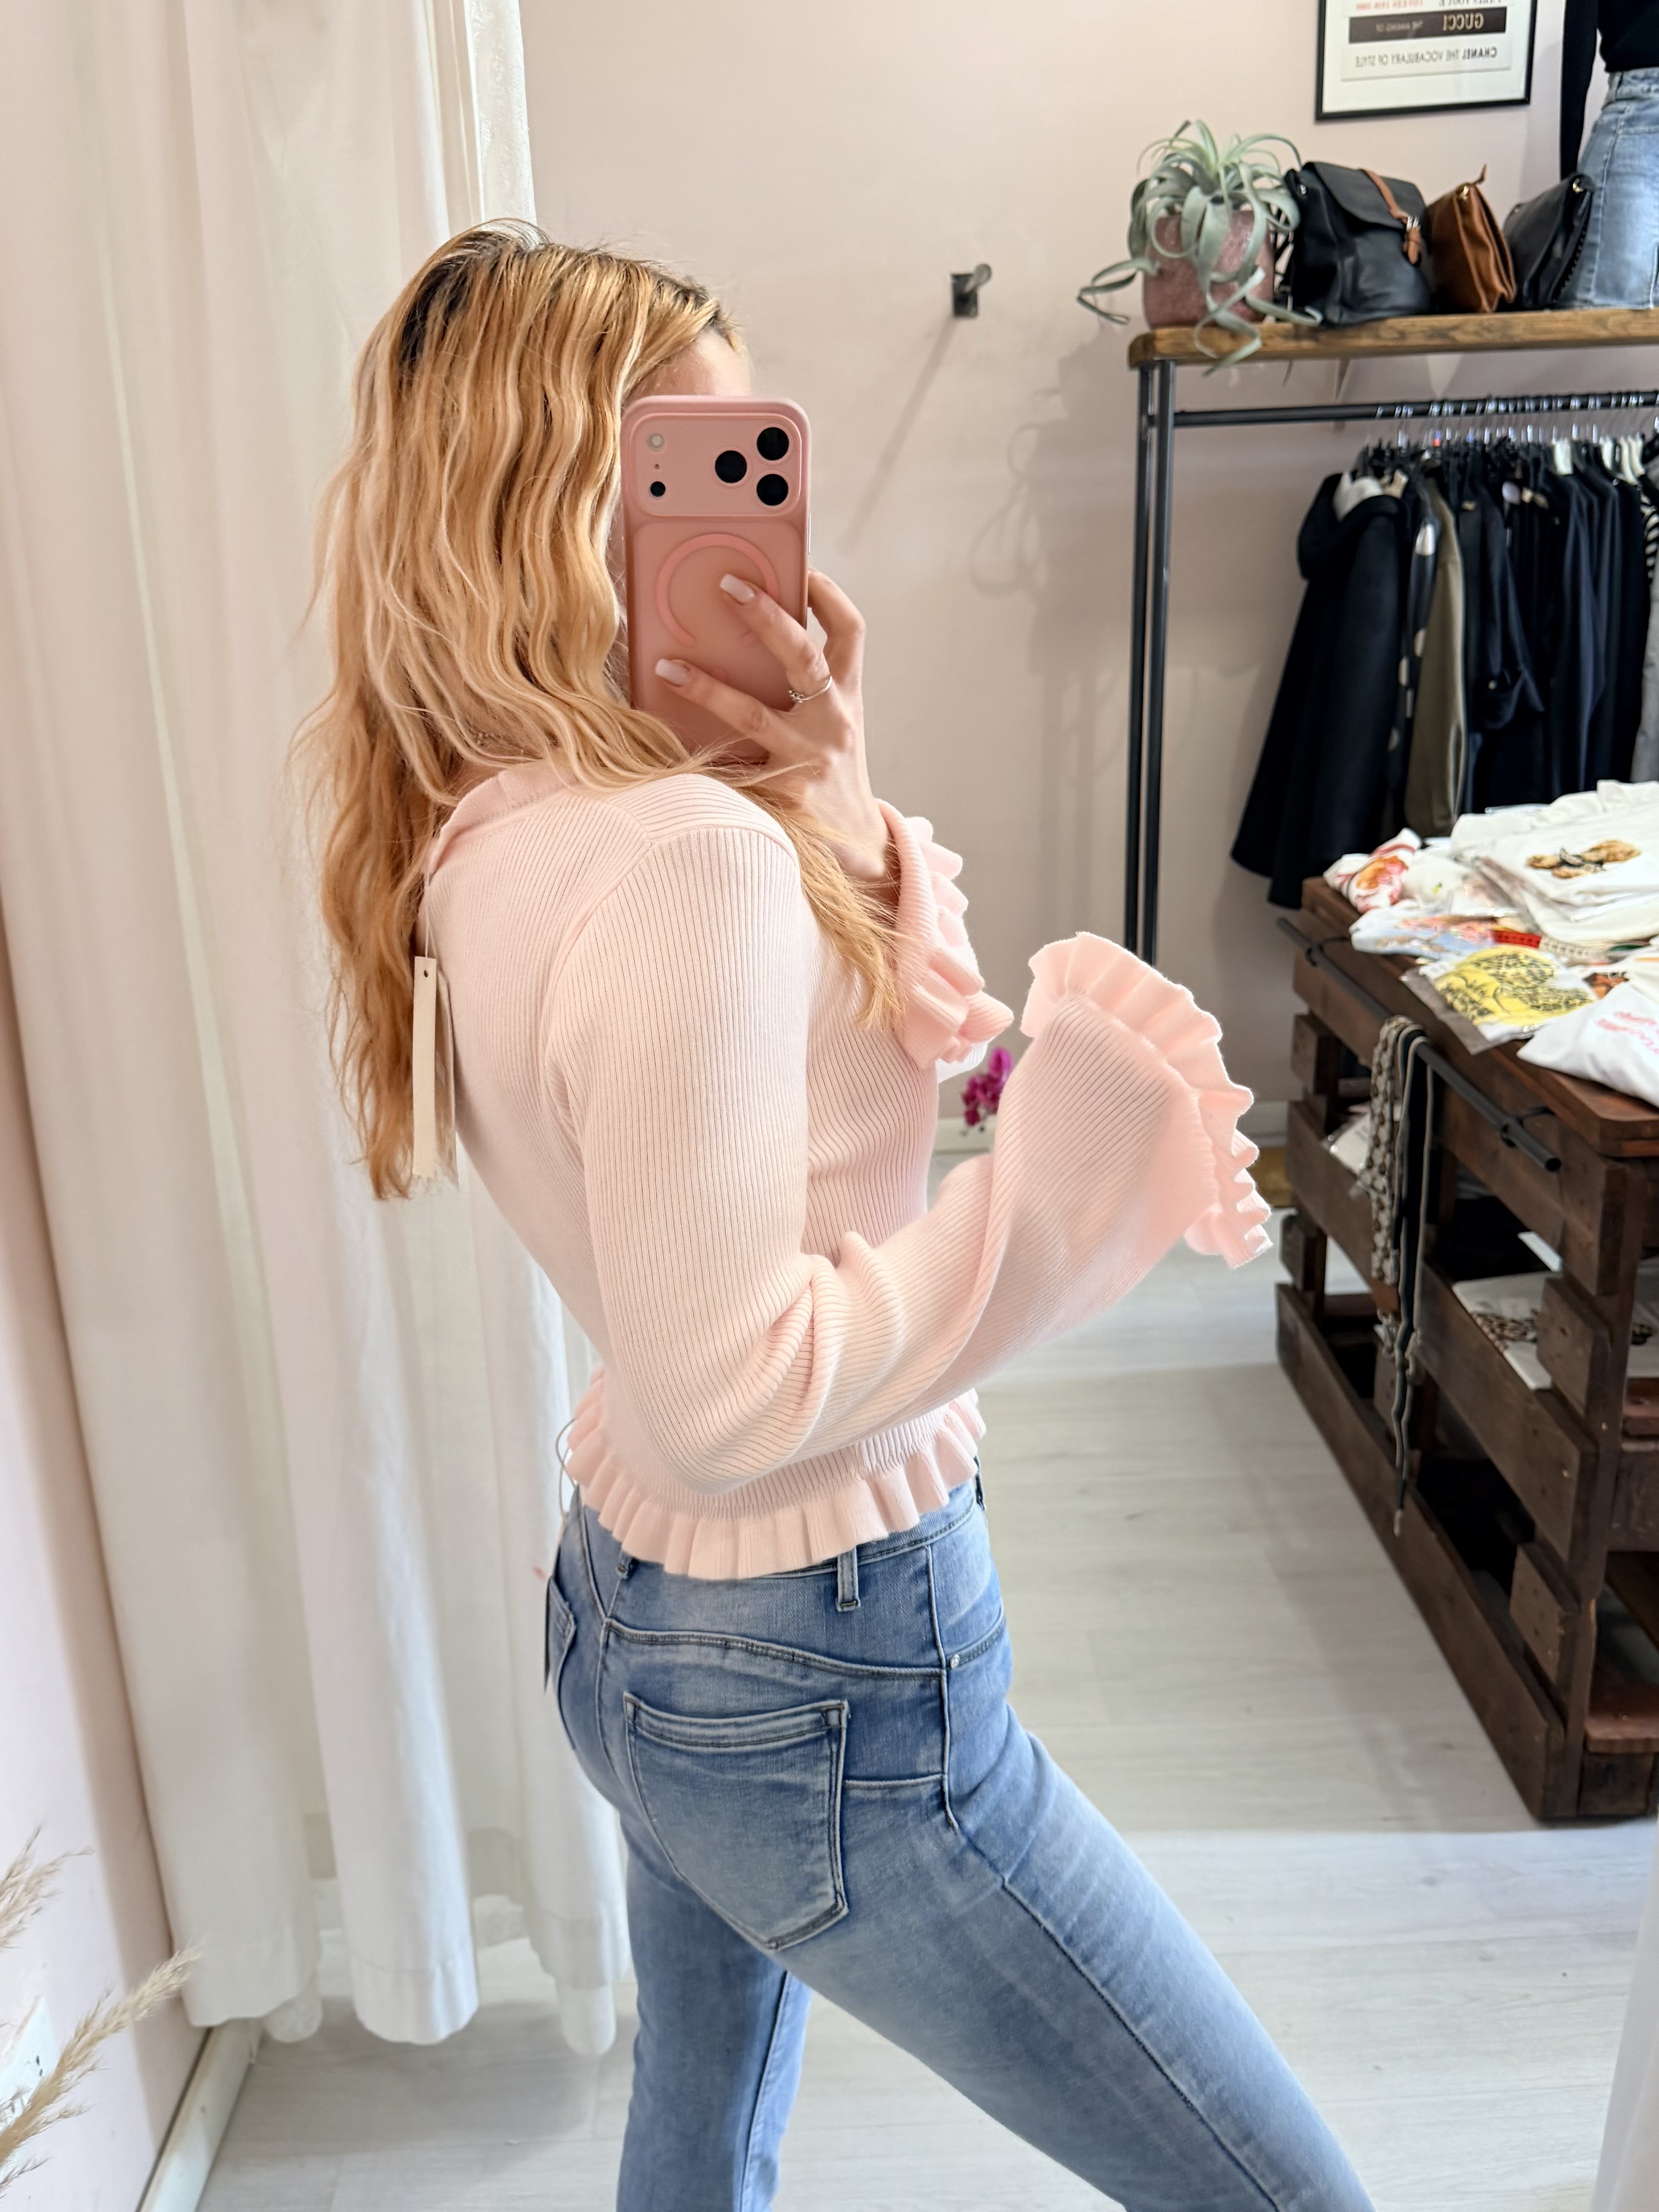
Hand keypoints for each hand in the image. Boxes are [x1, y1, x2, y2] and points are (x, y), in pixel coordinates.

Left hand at [653, 571, 889, 881]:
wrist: (858, 850)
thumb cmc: (832, 778)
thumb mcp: (834, 729)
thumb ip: (804, 692)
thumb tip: (742, 645)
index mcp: (848, 700)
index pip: (850, 633)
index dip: (827, 596)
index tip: (801, 567)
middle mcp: (834, 724)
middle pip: (803, 656)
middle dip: (766, 615)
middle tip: (728, 584)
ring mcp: (808, 760)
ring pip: (753, 713)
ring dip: (707, 687)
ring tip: (667, 665)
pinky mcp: (782, 798)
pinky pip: (730, 768)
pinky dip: (697, 755)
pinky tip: (660, 750)